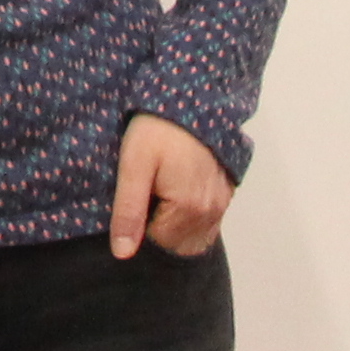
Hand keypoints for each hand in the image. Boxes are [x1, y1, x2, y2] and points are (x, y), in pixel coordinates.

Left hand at [109, 115, 230, 260]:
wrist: (191, 96)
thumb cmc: (157, 129)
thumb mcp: (133, 166)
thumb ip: (129, 212)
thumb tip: (122, 255)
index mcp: (189, 210)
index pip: (157, 243)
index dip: (140, 224)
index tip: (136, 195)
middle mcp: (212, 211)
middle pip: (177, 242)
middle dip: (158, 226)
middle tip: (147, 189)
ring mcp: (222, 202)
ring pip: (193, 233)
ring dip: (174, 222)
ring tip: (161, 187)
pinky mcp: (226, 190)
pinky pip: (206, 219)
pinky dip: (190, 214)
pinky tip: (176, 188)